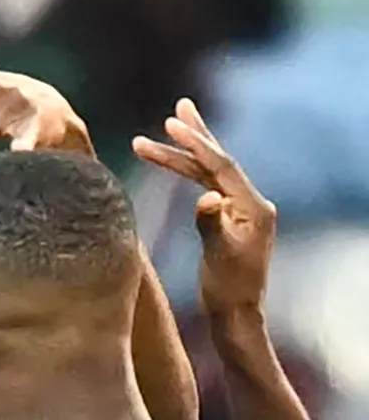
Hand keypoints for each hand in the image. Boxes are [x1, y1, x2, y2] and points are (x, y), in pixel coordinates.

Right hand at [131, 98, 276, 323]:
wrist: (236, 312)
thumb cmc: (228, 288)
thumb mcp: (219, 256)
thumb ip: (211, 223)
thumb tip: (205, 197)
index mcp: (253, 206)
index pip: (221, 166)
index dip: (196, 144)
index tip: (170, 124)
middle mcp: (250, 202)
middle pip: (218, 160)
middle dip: (196, 134)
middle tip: (180, 106)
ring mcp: (240, 209)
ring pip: (209, 171)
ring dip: (185, 152)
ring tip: (166, 128)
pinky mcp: (228, 218)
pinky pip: (207, 186)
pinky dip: (189, 171)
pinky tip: (177, 163)